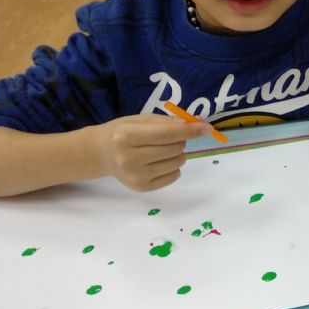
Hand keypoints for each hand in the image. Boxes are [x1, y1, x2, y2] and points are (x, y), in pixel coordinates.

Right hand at [94, 114, 209, 191]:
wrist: (101, 153)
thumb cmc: (123, 132)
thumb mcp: (141, 120)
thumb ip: (169, 122)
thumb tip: (198, 124)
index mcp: (127, 136)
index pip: (168, 134)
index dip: (191, 131)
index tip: (207, 128)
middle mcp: (129, 158)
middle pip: (174, 148)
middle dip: (181, 140)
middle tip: (170, 137)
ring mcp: (135, 176)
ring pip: (177, 162)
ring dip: (178, 153)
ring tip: (162, 149)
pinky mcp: (141, 188)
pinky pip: (173, 176)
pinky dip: (174, 167)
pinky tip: (160, 161)